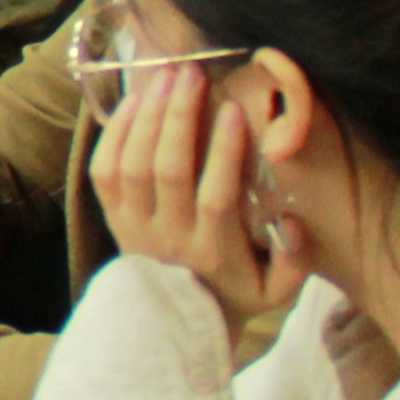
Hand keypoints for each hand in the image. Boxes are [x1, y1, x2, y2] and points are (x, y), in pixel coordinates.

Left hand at [86, 62, 313, 338]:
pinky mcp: (112, 218)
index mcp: (213, 251)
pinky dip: (114, 133)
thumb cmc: (233, 294)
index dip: (223, 152)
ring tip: (167, 76)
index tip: (233, 110)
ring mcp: (133, 227)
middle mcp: (168, 237)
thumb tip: (296, 222)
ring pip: (133, 164)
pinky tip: (134, 101)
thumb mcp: (276, 291)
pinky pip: (104, 171)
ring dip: (149, 115)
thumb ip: (295, 260)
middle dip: (180, 115)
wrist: (173, 327)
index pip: (216, 196)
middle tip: (193, 73)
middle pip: (168, 169)